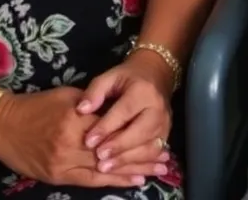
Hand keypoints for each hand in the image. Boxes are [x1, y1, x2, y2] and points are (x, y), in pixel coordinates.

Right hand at [0, 87, 150, 189]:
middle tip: (164, 160)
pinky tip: (130, 181)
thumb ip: (93, 103)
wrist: (4, 126)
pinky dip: (112, 181)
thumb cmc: (38, 105)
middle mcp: (71, 144)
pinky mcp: (58, 177)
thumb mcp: (68, 95)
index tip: (158, 135)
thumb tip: (117, 108)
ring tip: (154, 172)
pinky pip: (89, 181)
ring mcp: (64, 163)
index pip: (112, 128)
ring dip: (131, 172)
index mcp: (76, 119)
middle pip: (113, 152)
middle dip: (140, 157)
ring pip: (104, 170)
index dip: (136, 134)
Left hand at [75, 49, 173, 179]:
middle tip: (98, 158)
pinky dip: (138, 164)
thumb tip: (81, 109)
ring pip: (148, 146)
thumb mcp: (111, 76)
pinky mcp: (166, 134)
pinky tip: (122, 171)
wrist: (155, 75)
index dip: (106, 127)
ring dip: (126, 159)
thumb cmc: (128, 77)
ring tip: (106, 167)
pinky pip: (153, 152)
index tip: (88, 141)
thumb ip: (95, 91)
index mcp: (143, 90)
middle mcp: (158, 108)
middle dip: (118, 147)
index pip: (124, 111)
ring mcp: (165, 122)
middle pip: (139, 132)